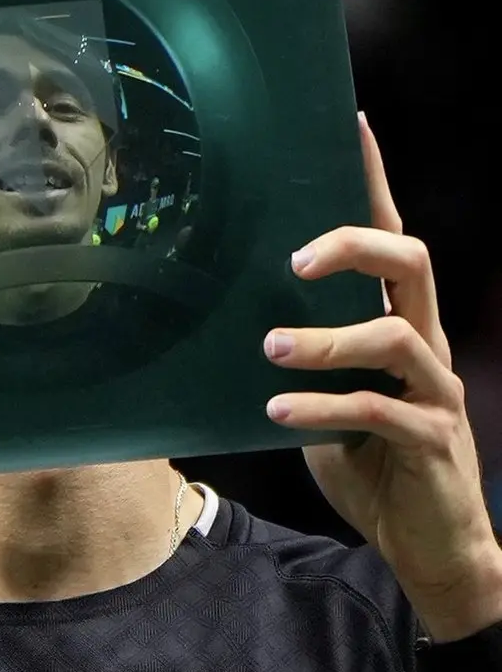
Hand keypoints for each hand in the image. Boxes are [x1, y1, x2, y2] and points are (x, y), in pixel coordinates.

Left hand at [262, 114, 501, 637]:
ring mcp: (435, 390)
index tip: (351, 126)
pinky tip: (278, 412)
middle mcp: (425, 345)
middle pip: (413, 262)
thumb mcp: (323, 401)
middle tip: (296, 262)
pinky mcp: (431, 437)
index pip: (392, 240)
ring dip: (326, 339)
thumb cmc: (370, 465)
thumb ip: (299, 362)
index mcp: (399, 325)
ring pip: (394, 335)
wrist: (424, 545)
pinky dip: (323, 407)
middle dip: (355, 245)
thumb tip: (235, 325)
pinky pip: (379, 410)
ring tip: (271, 351)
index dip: (375, 183)